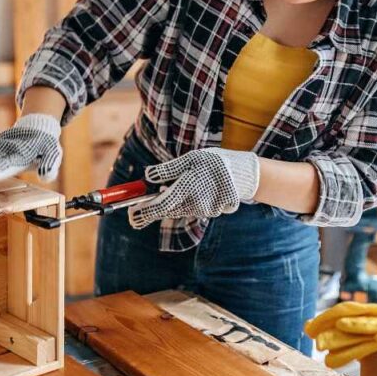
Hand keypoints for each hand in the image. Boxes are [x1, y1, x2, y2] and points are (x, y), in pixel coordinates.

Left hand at [128, 148, 259, 228]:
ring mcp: (205, 211)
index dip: (144, 212)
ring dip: (170, 203)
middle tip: (135, 214)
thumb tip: (148, 176)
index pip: (161, 205)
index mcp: (188, 187)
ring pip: (179, 210)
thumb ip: (168, 169)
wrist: (244, 173)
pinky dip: (186, 203)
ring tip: (169, 190)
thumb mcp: (190, 159)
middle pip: (167, 211)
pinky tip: (191, 191)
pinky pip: (193, 209)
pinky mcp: (212, 212)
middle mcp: (196, 203)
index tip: (131, 216)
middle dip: (152, 211)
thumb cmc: (214, 161)